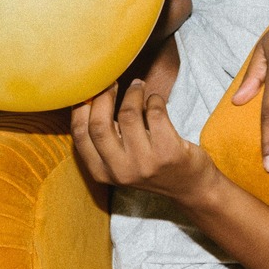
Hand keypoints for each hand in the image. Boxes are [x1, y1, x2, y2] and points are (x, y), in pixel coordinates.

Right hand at [70, 79, 216, 202]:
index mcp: (101, 172)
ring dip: (133, 93)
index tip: (90, 89)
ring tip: (138, 86)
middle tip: (111, 81)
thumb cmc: (150, 165)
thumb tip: (90, 95)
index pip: (79, 135)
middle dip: (103, 95)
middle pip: (99, 124)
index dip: (81, 107)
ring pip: (128, 114)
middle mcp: (120, 170)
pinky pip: (155, 112)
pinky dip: (155, 100)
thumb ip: (104, 138)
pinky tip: (156, 100)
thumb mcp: (119, 161)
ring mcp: (144, 163)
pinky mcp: (168, 152)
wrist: (189, 186)